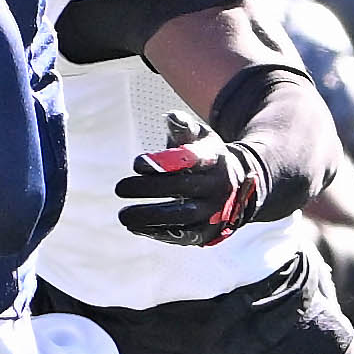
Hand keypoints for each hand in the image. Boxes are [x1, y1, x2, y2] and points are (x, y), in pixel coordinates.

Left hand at [116, 110, 259, 246]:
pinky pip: (184, 235)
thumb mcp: (199, 137)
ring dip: (150, 217)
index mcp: (214, 158)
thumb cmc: (204, 155)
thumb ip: (184, 127)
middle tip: (119, 188)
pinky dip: (159, 232)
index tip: (135, 163)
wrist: (234, 185)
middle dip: (148, 189)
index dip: (163, 162)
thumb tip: (172, 117)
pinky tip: (136, 227)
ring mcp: (216, 211)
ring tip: (123, 215)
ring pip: (183, 216)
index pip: (190, 159)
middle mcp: (218, 185)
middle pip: (183, 188)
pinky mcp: (210, 231)